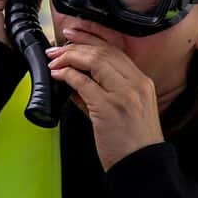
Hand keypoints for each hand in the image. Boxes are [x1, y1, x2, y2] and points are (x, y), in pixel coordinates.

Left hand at [47, 29, 163, 169]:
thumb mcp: (127, 109)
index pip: (115, 49)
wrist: (143, 165)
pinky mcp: (108, 108)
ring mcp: (123, 95)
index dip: (92, 38)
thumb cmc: (132, 141)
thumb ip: (105, 91)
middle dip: (75, 46)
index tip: (74, 33)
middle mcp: (135, 84)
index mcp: (142, 81)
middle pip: (103, 52)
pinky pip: (83, 83)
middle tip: (56, 48)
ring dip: (69, 58)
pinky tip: (58, 75)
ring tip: (53, 61)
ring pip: (93, 62)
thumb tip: (76, 80)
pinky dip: (67, 75)